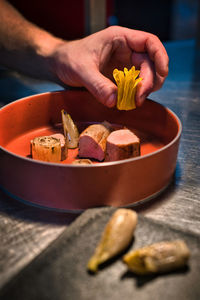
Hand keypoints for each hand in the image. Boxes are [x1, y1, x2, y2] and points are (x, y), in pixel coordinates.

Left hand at [50, 26, 168, 107]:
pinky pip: (134, 85)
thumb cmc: (68, 59)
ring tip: (134, 101)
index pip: (149, 42)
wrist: (58, 66)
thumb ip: (97, 85)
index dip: (160, 56)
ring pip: (145, 75)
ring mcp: (124, 64)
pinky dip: (134, 94)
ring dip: (144, 89)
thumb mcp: (81, 70)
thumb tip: (114, 100)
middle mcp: (126, 50)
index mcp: (120, 39)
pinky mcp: (119, 77)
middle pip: (151, 63)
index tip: (162, 73)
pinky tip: (128, 101)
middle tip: (139, 98)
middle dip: (149, 81)